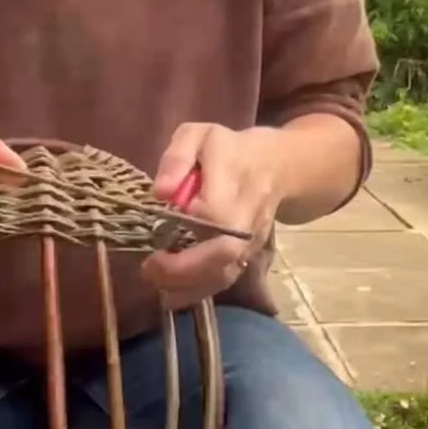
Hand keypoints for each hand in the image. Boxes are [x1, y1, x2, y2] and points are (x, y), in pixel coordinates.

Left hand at [143, 123, 285, 307]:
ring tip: (156, 281)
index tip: (159, 222)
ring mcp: (251, 242)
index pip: (215, 212)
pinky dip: (197, 292)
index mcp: (235, 181)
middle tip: (149, 267)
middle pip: (224, 252)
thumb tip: (162, 193)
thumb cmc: (229, 148)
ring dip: (188, 286)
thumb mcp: (199, 135)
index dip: (186, 222)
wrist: (278, 165)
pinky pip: (225, 280)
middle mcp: (248, 217)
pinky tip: (170, 293)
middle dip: (183, 267)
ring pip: (225, 274)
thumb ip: (177, 158)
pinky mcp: (248, 256)